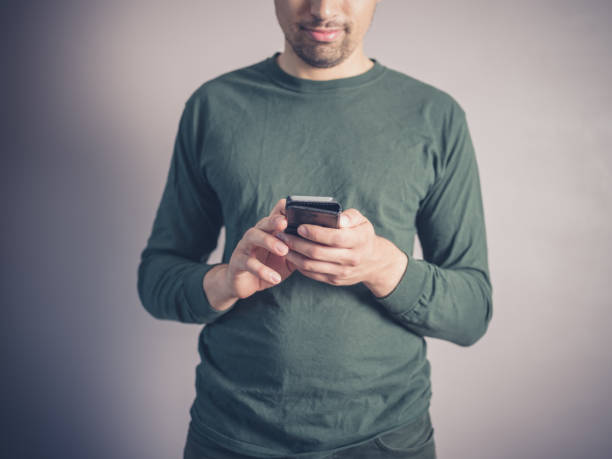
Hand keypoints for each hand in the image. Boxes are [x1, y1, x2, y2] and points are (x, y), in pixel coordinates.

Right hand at [225, 198, 294, 299]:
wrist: (245, 283)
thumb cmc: (269, 266)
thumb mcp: (288, 257)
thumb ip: (299, 248)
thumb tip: (322, 243)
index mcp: (270, 230)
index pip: (276, 213)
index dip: (285, 209)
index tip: (299, 210)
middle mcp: (256, 234)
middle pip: (264, 221)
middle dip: (275, 220)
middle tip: (286, 223)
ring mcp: (245, 246)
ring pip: (253, 237)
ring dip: (269, 242)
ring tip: (284, 251)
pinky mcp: (238, 262)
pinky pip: (249, 263)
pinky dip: (262, 271)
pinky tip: (275, 278)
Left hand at [274, 208, 404, 292]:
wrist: (373, 262)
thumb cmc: (362, 235)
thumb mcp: (362, 221)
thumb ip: (350, 216)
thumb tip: (338, 218)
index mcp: (359, 241)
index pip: (334, 238)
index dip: (315, 233)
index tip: (299, 226)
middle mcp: (351, 258)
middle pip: (318, 252)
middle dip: (297, 243)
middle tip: (282, 234)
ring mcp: (342, 272)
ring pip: (311, 265)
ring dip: (294, 255)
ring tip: (282, 244)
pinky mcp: (334, 280)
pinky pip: (312, 274)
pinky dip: (298, 265)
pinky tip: (291, 255)